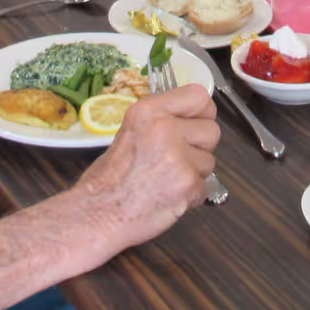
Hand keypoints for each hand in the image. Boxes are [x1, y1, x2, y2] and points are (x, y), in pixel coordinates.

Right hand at [71, 85, 219, 253]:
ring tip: (167, 180)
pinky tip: (168, 196)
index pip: (199, 96)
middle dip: (199, 147)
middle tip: (176, 160)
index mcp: (148, 111)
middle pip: (211, 130)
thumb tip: (190, 120)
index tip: (196, 123)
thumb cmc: (108, 178)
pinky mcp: (187, 184)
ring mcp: (178, 157)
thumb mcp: (130, 131)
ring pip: (209, 161)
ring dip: (194, 173)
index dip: (202, 113)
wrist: (98, 214)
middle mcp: (165, 129)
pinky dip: (191, 195)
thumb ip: (161, 121)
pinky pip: (205, 187)